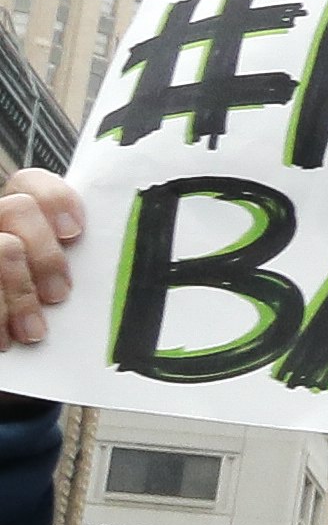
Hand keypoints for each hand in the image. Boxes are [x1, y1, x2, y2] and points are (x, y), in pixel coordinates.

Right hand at [0, 170, 75, 352]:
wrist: (4, 340)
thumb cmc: (40, 305)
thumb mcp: (54, 280)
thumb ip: (71, 262)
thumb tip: (120, 267)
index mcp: (17, 216)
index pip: (31, 183)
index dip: (55, 200)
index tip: (75, 233)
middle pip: (16, 210)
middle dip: (44, 255)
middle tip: (59, 295)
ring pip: (0, 249)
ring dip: (19, 294)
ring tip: (33, 332)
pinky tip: (3, 341)